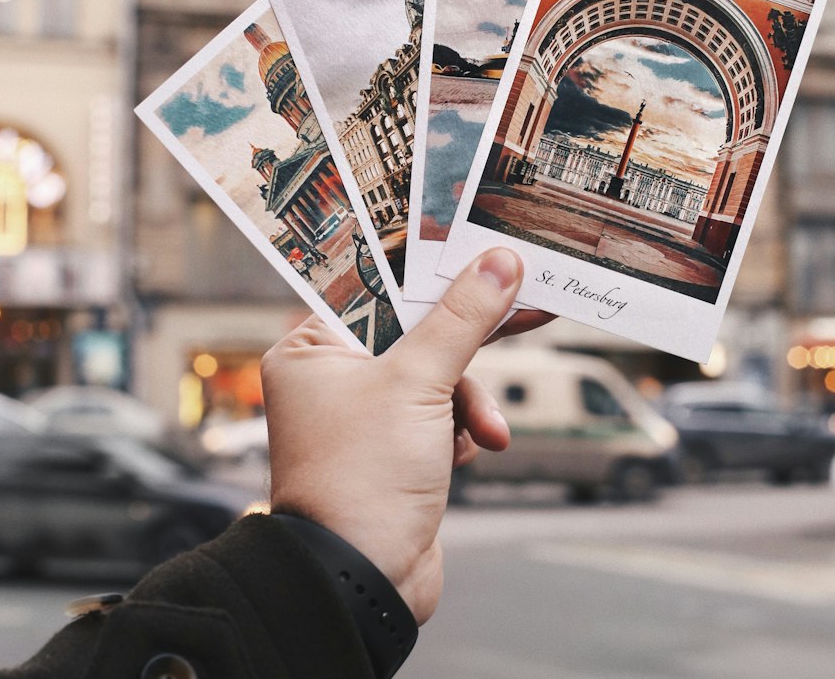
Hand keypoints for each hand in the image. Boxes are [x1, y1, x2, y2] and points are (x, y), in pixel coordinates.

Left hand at [262, 247, 523, 623]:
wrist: (362, 584)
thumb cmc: (362, 479)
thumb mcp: (419, 383)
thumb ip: (463, 319)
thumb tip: (498, 263)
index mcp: (312, 349)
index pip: (378, 287)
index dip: (432, 270)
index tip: (479, 251)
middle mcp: (332, 377)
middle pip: (415, 330)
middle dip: (466, 341)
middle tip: (522, 305)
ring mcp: (364, 416)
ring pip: (436, 375)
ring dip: (467, 402)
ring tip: (482, 433)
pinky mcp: (393, 450)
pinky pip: (440, 415)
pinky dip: (460, 431)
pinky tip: (462, 456)